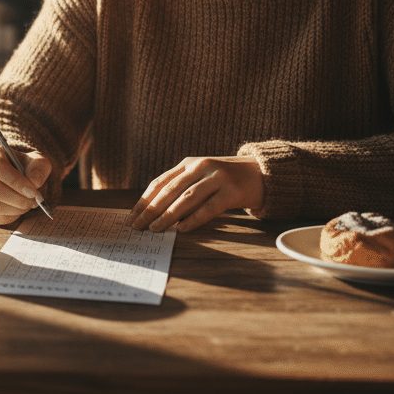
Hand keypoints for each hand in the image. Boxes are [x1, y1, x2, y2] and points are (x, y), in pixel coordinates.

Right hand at [0, 142, 51, 224]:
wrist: (6, 174)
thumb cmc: (20, 166)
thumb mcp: (34, 160)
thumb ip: (39, 168)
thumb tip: (35, 183)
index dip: (15, 181)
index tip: (32, 192)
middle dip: (17, 199)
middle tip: (32, 202)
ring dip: (14, 209)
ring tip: (26, 206)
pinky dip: (6, 217)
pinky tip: (15, 211)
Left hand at [127, 156, 264, 232]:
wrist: (261, 173)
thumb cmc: (224, 181)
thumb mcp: (200, 178)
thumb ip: (181, 190)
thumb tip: (154, 214)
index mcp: (188, 163)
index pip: (160, 182)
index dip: (144, 200)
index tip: (132, 216)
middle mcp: (200, 167)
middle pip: (169, 190)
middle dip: (150, 210)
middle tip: (137, 226)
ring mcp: (217, 178)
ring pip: (187, 198)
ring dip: (168, 215)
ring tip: (155, 229)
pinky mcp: (233, 191)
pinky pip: (209, 208)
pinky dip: (194, 219)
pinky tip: (182, 230)